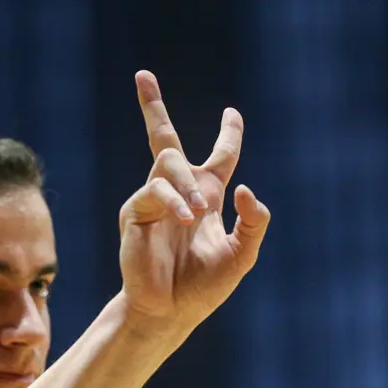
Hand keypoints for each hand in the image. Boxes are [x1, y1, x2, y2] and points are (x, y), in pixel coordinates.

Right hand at [118, 70, 269, 329]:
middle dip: (151, 106)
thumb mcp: (243, 254)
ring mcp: (153, 201)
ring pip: (167, 163)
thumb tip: (245, 188)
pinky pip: (154, 192)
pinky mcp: (134, 214)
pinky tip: (186, 219)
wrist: (170, 312)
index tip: (232, 113)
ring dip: (188, 184)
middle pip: (164, 138)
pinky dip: (174, 202)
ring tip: (200, 214)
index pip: (220, 156)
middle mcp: (178, 192)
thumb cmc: (204, 287)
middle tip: (141, 75)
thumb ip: (253, 222)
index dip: (229, 133)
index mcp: (207, 197)